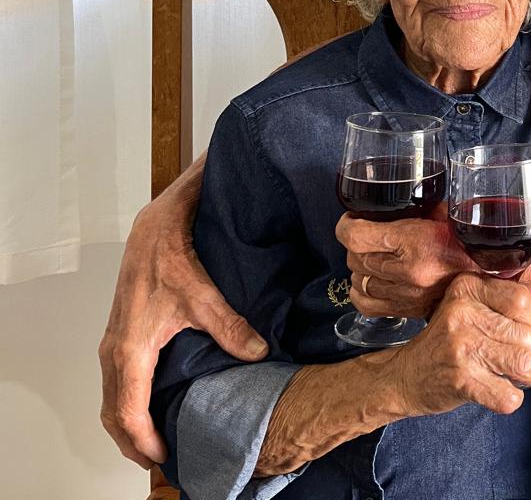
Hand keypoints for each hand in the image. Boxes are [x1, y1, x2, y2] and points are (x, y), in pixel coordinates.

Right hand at [99, 183, 267, 466]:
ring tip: (155, 442)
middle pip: (113, 414)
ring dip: (128, 425)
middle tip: (161, 460)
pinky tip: (151, 407)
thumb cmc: (170, 258)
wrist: (153, 228)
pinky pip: (116, 384)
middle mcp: (114, 352)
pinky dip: (127, 404)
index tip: (165, 457)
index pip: (127, 412)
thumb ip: (230, 327)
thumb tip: (259, 353)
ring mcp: (114, 345)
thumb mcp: (203, 294)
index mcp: (130, 350)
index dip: (143, 441)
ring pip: (112, 399)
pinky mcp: (120, 337)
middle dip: (133, 442)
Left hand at [338, 206, 475, 318]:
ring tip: (373, 256)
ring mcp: (406, 295)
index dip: (345, 226)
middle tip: (366, 235)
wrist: (492, 278)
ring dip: (360, 266)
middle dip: (356, 244)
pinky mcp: (407, 311)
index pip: (356, 237)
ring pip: (357, 280)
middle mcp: (407, 272)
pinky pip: (365, 304)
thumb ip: (420, 207)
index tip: (350, 220)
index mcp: (416, 242)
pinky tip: (371, 279)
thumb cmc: (472, 242)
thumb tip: (396, 199)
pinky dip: (362, 290)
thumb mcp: (446, 213)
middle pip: (354, 257)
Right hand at [390, 273, 530, 416]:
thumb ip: (503, 299)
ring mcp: (461, 348)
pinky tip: (512, 395)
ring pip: (520, 363)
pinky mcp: (460, 380)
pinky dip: (514, 398)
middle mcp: (463, 314)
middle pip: (524, 334)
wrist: (403, 376)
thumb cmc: (442, 342)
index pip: (519, 299)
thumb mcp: (468, 308)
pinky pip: (504, 393)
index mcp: (468, 290)